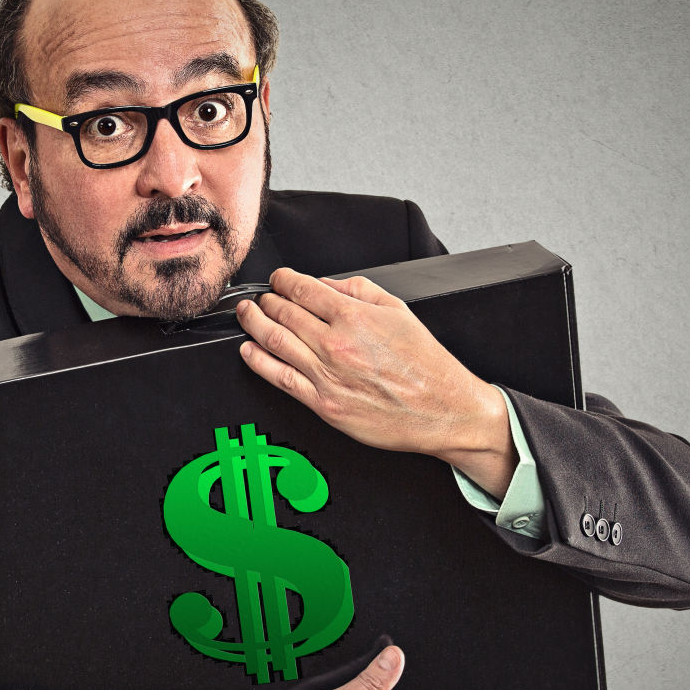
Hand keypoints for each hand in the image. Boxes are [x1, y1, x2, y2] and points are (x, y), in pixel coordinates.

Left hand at [236, 268, 517, 495]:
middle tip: (261, 298)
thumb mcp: (398, 310)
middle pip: (283, 313)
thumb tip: (325, 284)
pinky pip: (279, 378)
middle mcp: (335, 344)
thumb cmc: (426, 364)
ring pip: (274, 341)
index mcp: (354, 317)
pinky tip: (249, 350)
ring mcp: (326, 375)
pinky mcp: (323, 404)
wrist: (443, 410)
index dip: (283, 280)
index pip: (303, 289)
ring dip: (254, 324)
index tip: (278, 279)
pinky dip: (258, 361)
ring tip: (246, 314)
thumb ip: (359, 290)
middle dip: (266, 301)